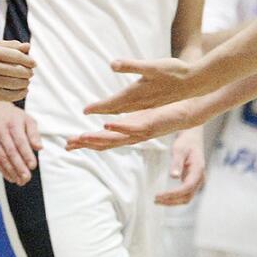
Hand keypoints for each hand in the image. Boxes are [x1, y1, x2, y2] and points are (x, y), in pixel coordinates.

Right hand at [0, 40, 35, 101]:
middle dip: (28, 72)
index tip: (33, 64)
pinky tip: (24, 90)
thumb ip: (12, 46)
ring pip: (15, 84)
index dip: (28, 60)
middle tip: (30, 73)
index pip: (16, 56)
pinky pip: (10, 96)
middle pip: (17, 70)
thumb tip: (28, 47)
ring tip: (26, 81)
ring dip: (25, 83)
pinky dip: (21, 93)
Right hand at [0, 101, 40, 185]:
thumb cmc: (14, 116)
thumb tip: (39, 148)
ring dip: (11, 171)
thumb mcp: (27, 119)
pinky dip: (3, 170)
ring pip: (2, 158)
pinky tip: (11, 178)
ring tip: (20, 181)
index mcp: (12, 124)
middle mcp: (0, 132)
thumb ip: (34, 133)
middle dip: (19, 167)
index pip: (20, 142)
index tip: (33, 166)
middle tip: (27, 178)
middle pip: (10, 152)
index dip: (26, 155)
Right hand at [65, 98, 199, 151]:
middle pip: (105, 143)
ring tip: (82, 136)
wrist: (188, 111)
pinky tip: (107, 124)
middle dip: (86, 144)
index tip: (69, 144)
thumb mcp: (140, 116)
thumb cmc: (164, 112)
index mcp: (128, 132)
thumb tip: (108, 119)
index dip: (86, 142)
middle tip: (69, 145)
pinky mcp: (152, 125)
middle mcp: (133, 136)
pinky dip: (120, 127)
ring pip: (117, 138)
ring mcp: (142, 132)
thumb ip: (123, 119)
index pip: (103, 140)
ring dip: (99, 138)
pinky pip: (134, 127)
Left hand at [83, 57, 197, 114]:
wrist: (195, 82)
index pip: (112, 103)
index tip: (85, 111)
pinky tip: (118, 115)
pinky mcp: (152, 105)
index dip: (98, 107)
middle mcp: (140, 103)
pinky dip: (121, 116)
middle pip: (114, 112)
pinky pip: (131, 114)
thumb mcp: (151, 66)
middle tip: (84, 119)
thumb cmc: (174, 72)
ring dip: (109, 118)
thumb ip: (130, 66)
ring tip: (97, 119)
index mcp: (136, 94)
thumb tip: (112, 64)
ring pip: (123, 114)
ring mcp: (146, 106)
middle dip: (100, 115)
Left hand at [155, 127, 204, 205]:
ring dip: (172, 202)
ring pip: (186, 198)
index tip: (159, 195)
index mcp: (198, 171)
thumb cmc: (186, 142)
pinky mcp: (192, 182)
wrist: (193, 139)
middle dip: (171, 201)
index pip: (186, 188)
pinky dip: (175, 198)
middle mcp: (200, 179)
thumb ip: (177, 163)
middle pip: (187, 197)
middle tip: (155, 200)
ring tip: (157, 200)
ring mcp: (197, 182)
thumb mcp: (179, 149)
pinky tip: (164, 197)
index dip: (173, 194)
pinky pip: (185, 194)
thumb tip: (174, 177)